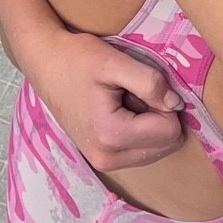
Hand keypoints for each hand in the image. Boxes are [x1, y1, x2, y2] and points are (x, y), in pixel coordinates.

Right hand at [22, 28, 187, 171]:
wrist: (46, 64)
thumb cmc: (77, 59)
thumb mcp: (115, 62)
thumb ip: (150, 82)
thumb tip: (177, 104)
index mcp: (111, 136)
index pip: (169, 132)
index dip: (165, 104)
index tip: (142, 86)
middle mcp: (108, 159)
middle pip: (165, 144)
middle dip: (158, 116)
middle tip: (132, 93)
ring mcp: (104, 163)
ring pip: (156, 149)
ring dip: (149, 123)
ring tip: (124, 100)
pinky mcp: (103, 160)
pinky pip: (141, 150)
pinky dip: (139, 130)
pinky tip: (119, 110)